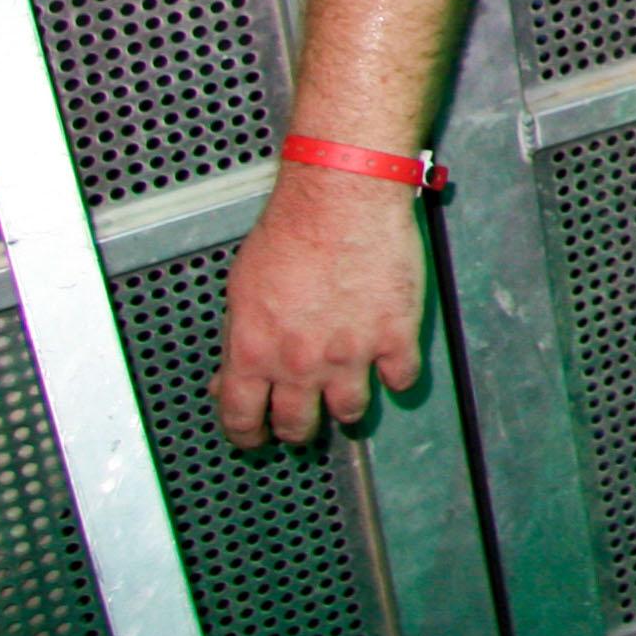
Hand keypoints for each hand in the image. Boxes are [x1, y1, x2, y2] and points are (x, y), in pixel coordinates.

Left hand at [212, 172, 425, 446]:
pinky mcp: (395, 335)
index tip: (255, 438)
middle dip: (298, 429)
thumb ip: (240, 339)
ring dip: (347, 409)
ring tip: (350, 396)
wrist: (341, 197)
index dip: (247, 436)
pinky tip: (391, 365)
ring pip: (351, 411)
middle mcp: (301, 363)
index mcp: (255, 352)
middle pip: (299, 425)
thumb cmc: (291, 230)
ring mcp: (351, 353)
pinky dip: (397, 377)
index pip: (242, 419)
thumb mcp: (240, 289)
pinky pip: (401, 379)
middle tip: (304, 423)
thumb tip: (234, 372)